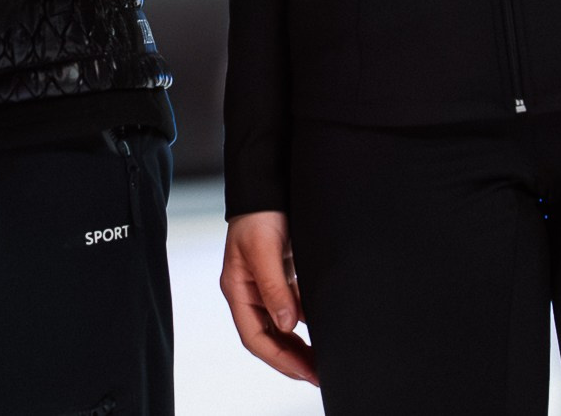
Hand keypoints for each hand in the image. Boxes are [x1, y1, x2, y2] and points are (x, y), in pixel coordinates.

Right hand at [221, 211, 316, 383]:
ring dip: (300, 345)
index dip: (279, 358)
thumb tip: (288, 325)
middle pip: (269, 337)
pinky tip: (323, 329)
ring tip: (323, 360)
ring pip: (282, 327)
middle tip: (319, 374)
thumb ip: (275, 288)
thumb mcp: (264, 249)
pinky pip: (292, 309)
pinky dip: (307, 322)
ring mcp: (265, 286)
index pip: (255, 337)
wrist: (268, 184)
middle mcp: (249, 293)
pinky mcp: (281, 277)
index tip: (305, 371)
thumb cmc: (259, 214)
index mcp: (237, 290)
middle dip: (292, 359)